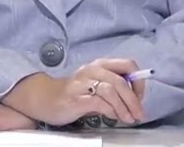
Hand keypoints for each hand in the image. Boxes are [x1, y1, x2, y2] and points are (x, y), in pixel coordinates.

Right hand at [3, 59, 146, 126]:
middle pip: (121, 81)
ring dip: (124, 107)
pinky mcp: (75, 98)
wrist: (44, 98)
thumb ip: (113, 87)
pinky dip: (110, 111)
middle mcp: (93, 70)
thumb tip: (134, 99)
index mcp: (101, 64)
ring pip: (112, 91)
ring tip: (129, 118)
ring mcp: (83, 83)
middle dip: (134, 100)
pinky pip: (99, 103)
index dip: (138, 81)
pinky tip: (114, 117)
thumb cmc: (74, 92)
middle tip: (139, 113)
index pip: (128, 64)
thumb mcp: (96, 84)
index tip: (140, 96)